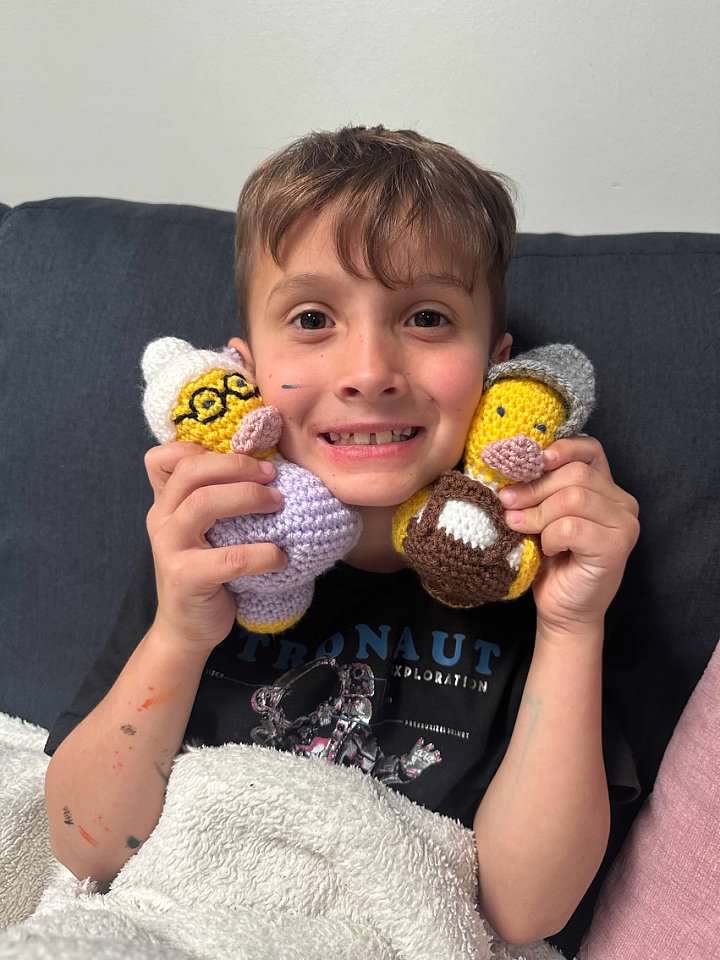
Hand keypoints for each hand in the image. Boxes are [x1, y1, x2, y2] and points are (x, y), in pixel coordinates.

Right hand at [144, 441, 286, 652]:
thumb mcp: (204, 530)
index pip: (164, 457)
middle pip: (190, 472)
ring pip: (203, 503)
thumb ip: (217, 498)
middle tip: (272, 475)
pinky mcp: (186, 577)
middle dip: (236, 466)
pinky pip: (229, 559)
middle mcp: (161, 518)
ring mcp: (170, 547)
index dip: (201, 447)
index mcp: (166, 502)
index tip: (245, 455)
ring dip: (247, 497)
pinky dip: (262, 554)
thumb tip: (267, 465)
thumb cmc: (207, 571)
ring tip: (278, 503)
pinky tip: (280, 558)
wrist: (187, 628)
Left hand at [498, 437, 639, 638]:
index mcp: (607, 487)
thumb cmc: (550, 560)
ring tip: (522, 527)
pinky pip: (571, 527)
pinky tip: (549, 550)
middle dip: (533, 488)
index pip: (590, 449)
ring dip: (538, 514)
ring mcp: (625, 524)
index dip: (560, 449)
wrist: (562, 610)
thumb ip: (539, 488)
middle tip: (507, 503)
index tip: (531, 461)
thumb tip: (509, 464)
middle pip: (574, 473)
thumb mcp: (541, 514)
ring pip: (572, 498)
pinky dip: (550, 537)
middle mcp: (623, 502)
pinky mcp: (617, 546)